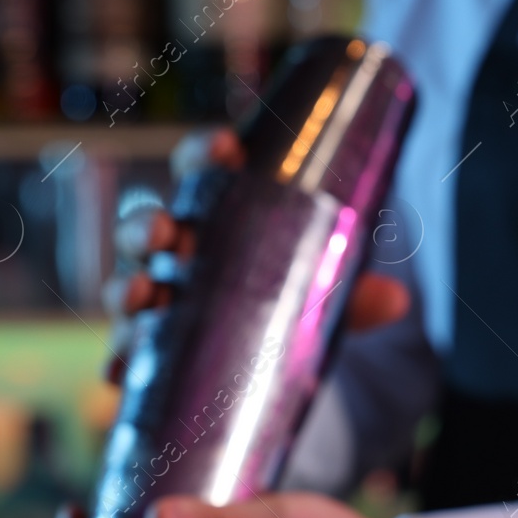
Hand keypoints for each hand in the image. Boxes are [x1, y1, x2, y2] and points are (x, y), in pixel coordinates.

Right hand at [104, 128, 411, 383]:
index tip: (225, 148)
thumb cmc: (291, 298)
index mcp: (217, 214)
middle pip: (149, 227)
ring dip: (126, 287)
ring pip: (130, 285)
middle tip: (164, 232)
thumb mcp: (328, 293)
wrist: (270, 358)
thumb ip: (356, 296)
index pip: (203, 170)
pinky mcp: (150, 350)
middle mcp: (177, 251)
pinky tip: (120, 369)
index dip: (205, 154)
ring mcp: (157, 298)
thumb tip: (398, 300)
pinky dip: (120, 361)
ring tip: (140, 293)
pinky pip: (126, 355)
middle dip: (148, 225)